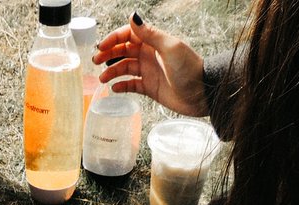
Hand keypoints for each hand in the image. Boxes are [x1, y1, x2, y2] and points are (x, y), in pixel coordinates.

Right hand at [93, 15, 207, 116]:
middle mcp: (149, 55)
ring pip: (125, 68)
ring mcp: (148, 71)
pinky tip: (114, 88)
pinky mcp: (150, 87)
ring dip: (112, 72)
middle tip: (96, 61)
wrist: (202, 92)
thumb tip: (133, 17)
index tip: (102, 46)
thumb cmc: (189, 68)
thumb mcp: (170, 47)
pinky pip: (131, 85)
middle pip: (123, 51)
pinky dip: (122, 86)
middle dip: (108, 55)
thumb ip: (150, 33)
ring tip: (102, 78)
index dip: (114, 39)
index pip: (128, 35)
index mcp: (153, 42)